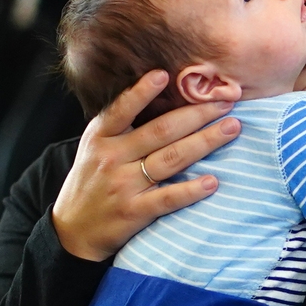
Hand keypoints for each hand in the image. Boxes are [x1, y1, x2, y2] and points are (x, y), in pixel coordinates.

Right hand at [51, 70, 240, 261]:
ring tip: (231, 128)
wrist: (74, 231)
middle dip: (197, 114)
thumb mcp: (94, 147)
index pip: (122, 109)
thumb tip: (161, 95)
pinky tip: (213, 180)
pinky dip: (191, 189)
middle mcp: (112, 158)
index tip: (163, 74)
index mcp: (101, 137)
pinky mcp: (134, 212)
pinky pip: (168, 198)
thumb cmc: (92, 181)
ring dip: (205, 142)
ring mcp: (123, 185)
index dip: (141, 92)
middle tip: (227, 102)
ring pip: (170, 159)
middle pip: (160, 131)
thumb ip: (120, 125)